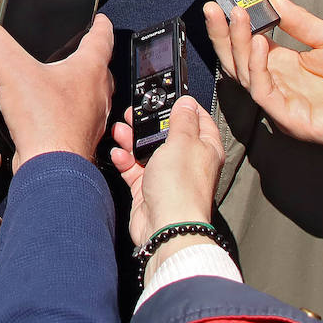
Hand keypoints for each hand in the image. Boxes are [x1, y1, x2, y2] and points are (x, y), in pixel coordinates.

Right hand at [0, 15, 113, 171]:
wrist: (50, 168)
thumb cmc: (45, 123)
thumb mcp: (12, 69)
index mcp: (90, 70)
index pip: (103, 38)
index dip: (101, 24)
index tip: (101, 19)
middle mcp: (97, 93)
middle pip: (99, 67)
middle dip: (88, 56)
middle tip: (77, 48)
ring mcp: (91, 118)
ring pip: (90, 93)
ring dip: (77, 84)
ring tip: (57, 80)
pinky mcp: (79, 137)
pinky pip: (77, 116)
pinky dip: (66, 109)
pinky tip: (46, 112)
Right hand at [109, 97, 224, 275]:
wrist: (165, 226)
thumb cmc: (180, 187)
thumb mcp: (181, 141)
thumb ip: (182, 119)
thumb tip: (187, 102)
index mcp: (204, 149)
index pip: (198, 120)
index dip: (184, 106)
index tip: (167, 95)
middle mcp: (187, 162)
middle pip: (167, 134)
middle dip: (149, 122)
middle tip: (135, 113)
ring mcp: (167, 176)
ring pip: (148, 150)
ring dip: (132, 139)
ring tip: (121, 130)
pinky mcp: (148, 189)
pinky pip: (134, 169)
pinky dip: (125, 160)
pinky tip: (118, 154)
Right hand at [204, 0, 322, 164]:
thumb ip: (301, 21)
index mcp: (285, 65)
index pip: (248, 43)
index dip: (234, 24)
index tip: (227, 0)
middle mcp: (279, 83)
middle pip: (237, 59)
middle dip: (223, 33)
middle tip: (215, 8)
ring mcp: (282, 102)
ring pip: (245, 74)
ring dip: (238, 44)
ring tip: (238, 17)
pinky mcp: (291, 118)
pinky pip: (264, 93)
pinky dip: (257, 68)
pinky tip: (259, 43)